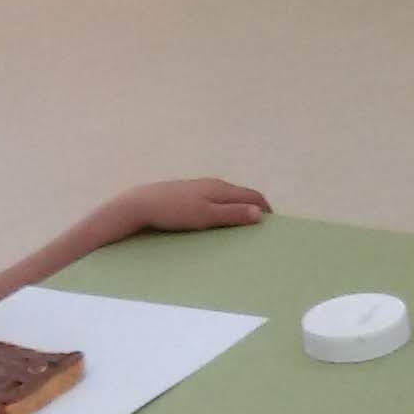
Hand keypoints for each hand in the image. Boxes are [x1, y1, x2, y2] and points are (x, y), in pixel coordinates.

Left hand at [102, 178, 269, 236]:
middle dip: (253, 209)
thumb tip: (259, 213)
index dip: (265, 208)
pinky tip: (216, 221)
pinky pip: (214, 200)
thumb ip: (232, 214)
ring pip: (227, 197)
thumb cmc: (175, 212)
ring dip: (238, 210)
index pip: (253, 195)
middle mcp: (213, 184)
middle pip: (241, 195)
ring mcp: (199, 187)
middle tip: (257, 230)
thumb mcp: (206, 216)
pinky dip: (223, 210)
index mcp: (221, 188)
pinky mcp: (188, 194)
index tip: (272, 226)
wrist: (141, 205)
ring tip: (240, 228)